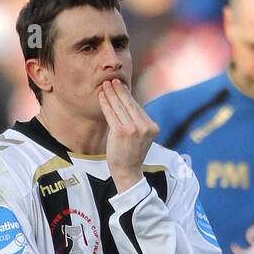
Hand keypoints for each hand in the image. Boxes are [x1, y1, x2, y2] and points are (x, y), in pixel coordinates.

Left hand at [98, 78, 157, 193]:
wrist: (128, 172)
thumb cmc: (131, 154)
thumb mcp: (141, 137)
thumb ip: (138, 122)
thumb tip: (127, 103)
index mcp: (152, 127)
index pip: (138, 107)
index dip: (128, 96)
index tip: (121, 86)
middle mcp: (144, 127)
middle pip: (130, 104)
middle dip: (119, 90)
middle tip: (112, 80)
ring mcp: (133, 129)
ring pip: (120, 107)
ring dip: (111, 94)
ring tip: (105, 85)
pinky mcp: (121, 132)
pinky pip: (111, 113)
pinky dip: (105, 103)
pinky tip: (101, 96)